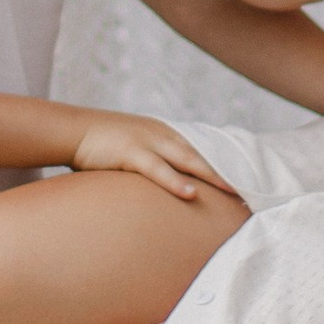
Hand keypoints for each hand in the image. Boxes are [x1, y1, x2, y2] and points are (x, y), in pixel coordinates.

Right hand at [68, 111, 239, 204]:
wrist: (73, 130)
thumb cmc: (102, 145)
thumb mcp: (134, 149)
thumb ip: (154, 161)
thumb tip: (170, 180)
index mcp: (165, 134)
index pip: (201, 149)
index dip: (222, 164)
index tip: (244, 178)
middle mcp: (162, 135)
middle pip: (202, 154)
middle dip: (227, 170)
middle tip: (251, 187)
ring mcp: (148, 142)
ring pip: (188, 160)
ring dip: (212, 175)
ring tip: (233, 191)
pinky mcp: (131, 152)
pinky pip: (157, 169)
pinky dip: (175, 182)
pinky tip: (190, 193)